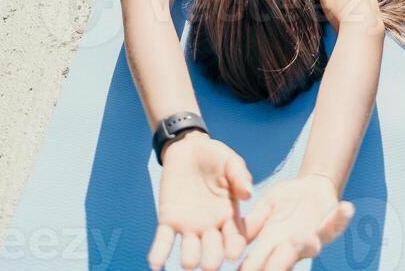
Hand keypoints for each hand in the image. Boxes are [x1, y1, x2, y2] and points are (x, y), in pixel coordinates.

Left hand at [148, 131, 251, 270]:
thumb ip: (240, 176)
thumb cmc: (215, 156)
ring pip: (189, 249)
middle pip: (213, 250)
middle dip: (212, 259)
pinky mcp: (169, 220)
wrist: (189, 147)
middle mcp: (210, 227)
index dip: (234, 247)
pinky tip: (156, 264)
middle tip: (210, 266)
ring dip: (189, 258)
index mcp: (230, 216)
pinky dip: (159, 253)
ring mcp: (189, 226)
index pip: (235, 237)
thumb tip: (248, 193)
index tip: (233, 253)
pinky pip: (164, 240)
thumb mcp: (231, 162)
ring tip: (188, 264)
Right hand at [241, 175, 353, 270]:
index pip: (259, 261)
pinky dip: (342, 217)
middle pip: (283, 262)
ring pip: (309, 245)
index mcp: (272, 242)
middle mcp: (293, 245)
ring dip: (302, 244)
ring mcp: (313, 237)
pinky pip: (338, 224)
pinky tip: (347, 208)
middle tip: (268, 269)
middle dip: (276, 266)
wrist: (311, 188)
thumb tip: (234, 239)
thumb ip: (253, 222)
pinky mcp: (331, 225)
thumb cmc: (285, 201)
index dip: (251, 268)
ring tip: (294, 239)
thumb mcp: (266, 207)